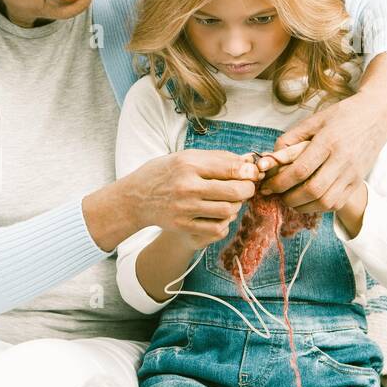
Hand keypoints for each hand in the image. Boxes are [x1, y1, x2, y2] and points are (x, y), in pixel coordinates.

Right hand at [128, 149, 261, 248]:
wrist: (135, 198)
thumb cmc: (163, 174)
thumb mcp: (184, 157)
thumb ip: (215, 158)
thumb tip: (246, 162)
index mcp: (188, 164)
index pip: (230, 167)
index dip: (248, 171)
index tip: (252, 173)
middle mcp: (187, 186)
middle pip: (234, 191)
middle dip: (248, 189)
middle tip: (246, 188)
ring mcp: (185, 208)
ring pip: (228, 211)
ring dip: (236, 206)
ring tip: (231, 201)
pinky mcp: (182, 225)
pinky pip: (217, 228)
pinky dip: (224, 222)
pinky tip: (219, 215)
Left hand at [255, 93, 386, 213]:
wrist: (377, 114)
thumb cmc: (341, 115)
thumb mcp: (313, 121)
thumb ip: (290, 139)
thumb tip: (269, 159)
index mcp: (328, 142)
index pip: (300, 170)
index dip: (280, 183)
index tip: (267, 186)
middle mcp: (343, 160)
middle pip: (313, 190)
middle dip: (289, 198)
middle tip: (277, 195)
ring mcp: (353, 173)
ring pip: (326, 201)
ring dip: (303, 206)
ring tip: (290, 200)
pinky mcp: (358, 181)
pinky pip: (337, 203)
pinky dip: (319, 207)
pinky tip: (308, 201)